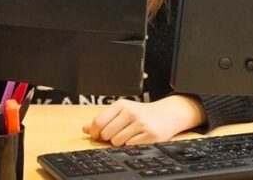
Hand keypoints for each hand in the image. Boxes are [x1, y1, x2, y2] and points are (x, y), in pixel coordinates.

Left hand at [82, 96, 204, 145]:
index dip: (94, 132)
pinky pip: (130, 146)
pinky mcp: (150, 135)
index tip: (97, 136)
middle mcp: (131, 112)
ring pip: (117, 142)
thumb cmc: (142, 113)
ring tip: (128, 136)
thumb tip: (84, 128)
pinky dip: (130, 145)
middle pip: (106, 134)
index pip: (98, 122)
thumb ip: (103, 119)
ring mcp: (141, 124)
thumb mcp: (122, 111)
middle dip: (108, 138)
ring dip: (120, 142)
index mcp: (121, 105)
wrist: (168, 114)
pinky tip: (136, 138)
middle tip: (115, 135)